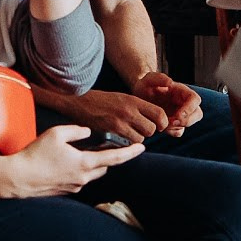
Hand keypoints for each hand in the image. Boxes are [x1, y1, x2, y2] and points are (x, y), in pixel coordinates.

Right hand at [2, 125, 141, 197]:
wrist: (18, 178)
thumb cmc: (35, 155)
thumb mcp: (56, 133)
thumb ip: (76, 130)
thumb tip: (87, 132)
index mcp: (85, 163)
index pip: (115, 157)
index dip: (130, 152)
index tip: (142, 148)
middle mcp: (83, 178)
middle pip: (105, 167)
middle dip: (108, 157)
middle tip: (106, 145)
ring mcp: (74, 186)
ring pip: (91, 174)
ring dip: (92, 164)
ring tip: (82, 152)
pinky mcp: (65, 191)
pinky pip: (78, 179)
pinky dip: (78, 170)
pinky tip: (65, 163)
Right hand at [55, 88, 171, 144]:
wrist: (78, 100)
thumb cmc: (99, 100)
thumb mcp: (121, 97)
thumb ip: (136, 107)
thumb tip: (152, 119)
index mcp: (133, 100)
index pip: (160, 113)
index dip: (162, 123)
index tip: (158, 126)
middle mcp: (129, 110)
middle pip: (152, 129)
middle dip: (148, 132)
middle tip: (140, 130)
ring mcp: (120, 121)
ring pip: (141, 138)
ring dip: (137, 138)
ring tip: (128, 134)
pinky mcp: (111, 131)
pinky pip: (128, 142)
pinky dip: (126, 143)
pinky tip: (119, 138)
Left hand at [129, 71, 204, 135]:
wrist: (138, 96)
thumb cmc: (145, 86)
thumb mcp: (149, 79)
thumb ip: (158, 78)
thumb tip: (170, 82)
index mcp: (182, 91)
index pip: (194, 99)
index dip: (190, 108)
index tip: (178, 115)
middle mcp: (184, 103)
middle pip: (197, 114)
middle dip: (187, 121)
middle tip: (171, 122)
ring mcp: (180, 114)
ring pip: (189, 123)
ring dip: (178, 127)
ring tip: (163, 125)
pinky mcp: (174, 123)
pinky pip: (178, 131)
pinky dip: (172, 131)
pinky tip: (161, 127)